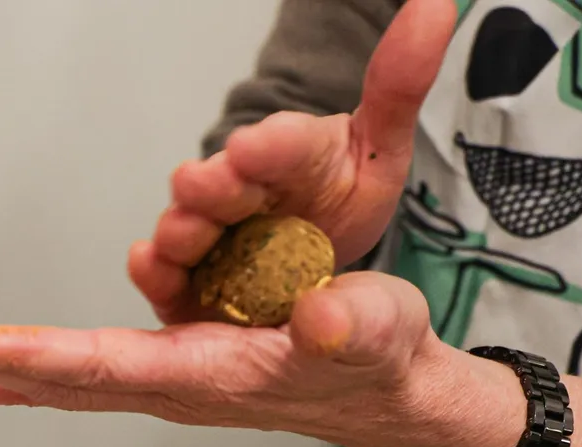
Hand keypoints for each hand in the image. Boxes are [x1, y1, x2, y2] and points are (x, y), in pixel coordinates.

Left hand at [0, 271, 523, 446]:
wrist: (403, 403)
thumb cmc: (390, 363)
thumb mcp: (382, 331)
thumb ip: (352, 326)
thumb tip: (321, 320)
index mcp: (207, 377)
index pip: (98, 365)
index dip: (25, 358)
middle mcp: (176, 388)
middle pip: (63, 377)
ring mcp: (176, 385)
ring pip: (72, 380)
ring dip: (4, 368)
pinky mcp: (184, 373)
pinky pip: (95, 372)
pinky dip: (42, 370)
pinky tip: (4, 371)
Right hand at [130, 0, 453, 323]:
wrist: (304, 262)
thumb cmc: (333, 199)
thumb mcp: (378, 148)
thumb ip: (399, 85)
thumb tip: (434, 4)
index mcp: (289, 154)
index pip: (284, 144)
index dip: (270, 146)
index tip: (254, 145)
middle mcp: (240, 190)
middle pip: (223, 184)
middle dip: (213, 184)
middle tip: (206, 184)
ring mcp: (211, 234)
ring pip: (188, 228)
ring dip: (181, 226)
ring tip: (181, 231)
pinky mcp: (190, 284)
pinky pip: (164, 276)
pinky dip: (152, 270)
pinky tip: (147, 262)